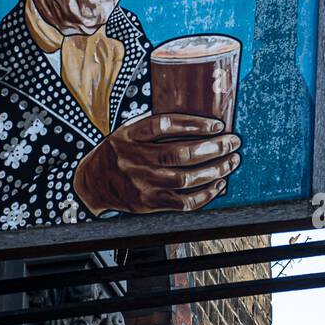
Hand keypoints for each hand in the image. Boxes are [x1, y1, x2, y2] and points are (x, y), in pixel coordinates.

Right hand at [72, 113, 240, 215]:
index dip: (193, 124)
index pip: (162, 126)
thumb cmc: (118, 153)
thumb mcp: (127, 132)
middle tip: (233, 142)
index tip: (216, 125)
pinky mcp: (149, 203)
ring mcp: (143, 183)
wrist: (91, 183)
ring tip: (232, 161)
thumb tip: (197, 121)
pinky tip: (218, 185)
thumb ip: (153, 127)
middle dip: (213, 148)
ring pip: (186, 179)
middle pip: (180, 154)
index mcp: (130, 136)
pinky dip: (205, 195)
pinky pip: (183, 202)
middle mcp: (135, 159)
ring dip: (215, 170)